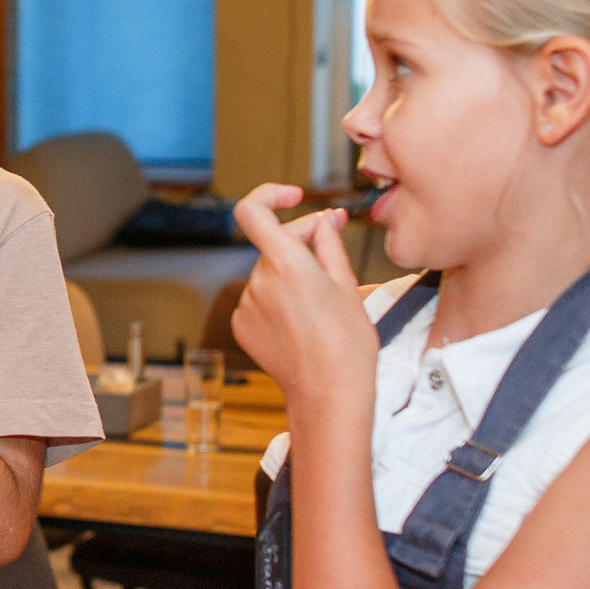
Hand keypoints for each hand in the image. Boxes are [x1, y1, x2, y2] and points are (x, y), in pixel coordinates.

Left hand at [229, 185, 376, 414]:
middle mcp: (258, 281)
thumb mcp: (347, 285)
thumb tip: (324, 220)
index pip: (252, 211)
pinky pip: (260, 299)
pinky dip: (278, 299)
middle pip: (272, 244)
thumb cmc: (347, 342)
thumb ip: (329, 244)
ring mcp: (246, 305)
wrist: (329, 393)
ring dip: (291, 274)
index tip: (294, 197)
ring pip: (269, 274)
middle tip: (331, 239)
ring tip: (322, 300)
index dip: (270, 195)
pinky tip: (302, 321)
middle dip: (301, 238)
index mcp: (286, 262)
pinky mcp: (242, 326)